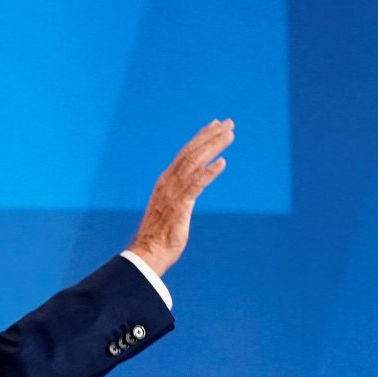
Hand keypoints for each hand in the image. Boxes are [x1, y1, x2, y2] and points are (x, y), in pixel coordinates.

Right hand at [127, 119, 233, 276]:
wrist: (148, 253)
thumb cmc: (160, 236)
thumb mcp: (171, 210)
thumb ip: (180, 198)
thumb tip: (190, 193)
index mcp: (166, 181)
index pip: (186, 153)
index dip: (201, 138)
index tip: (216, 125)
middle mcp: (168, 182)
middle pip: (191, 152)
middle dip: (211, 136)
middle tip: (228, 122)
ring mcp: (173, 193)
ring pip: (194, 163)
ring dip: (213, 147)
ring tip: (230, 135)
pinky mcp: (179, 206)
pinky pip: (196, 186)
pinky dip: (208, 173)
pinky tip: (222, 163)